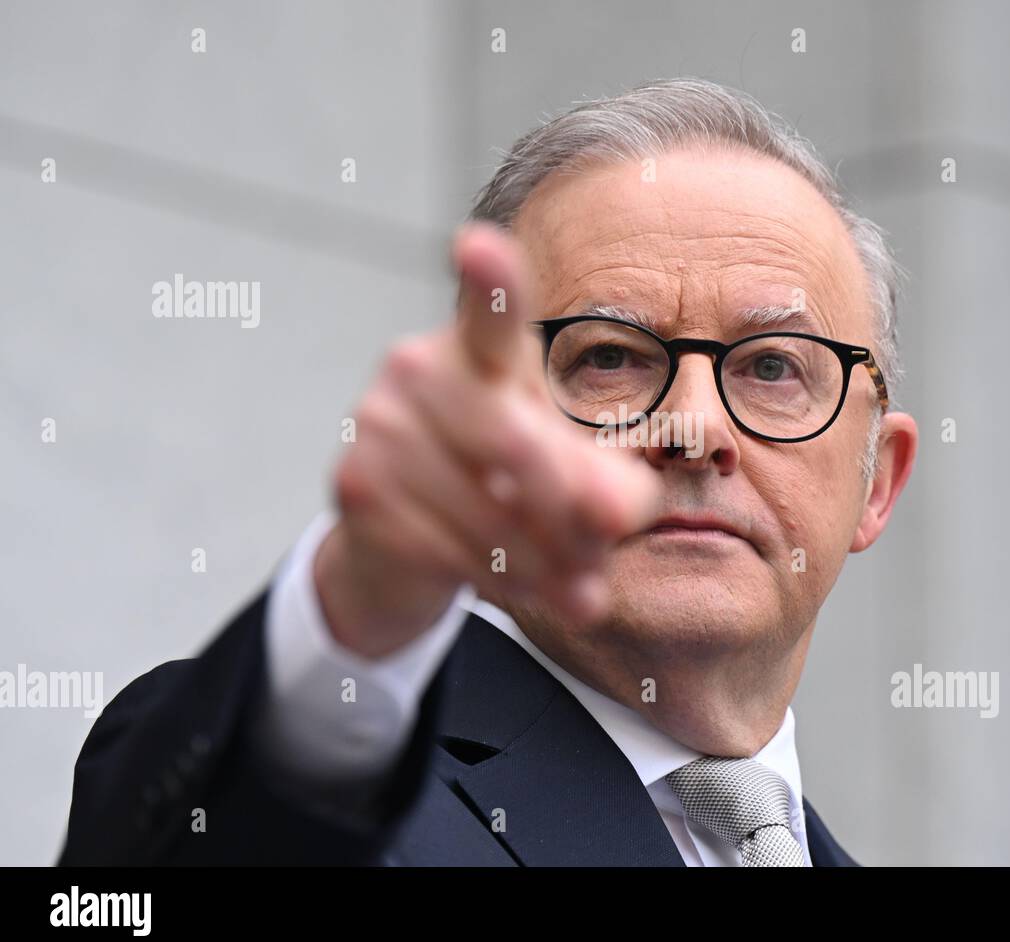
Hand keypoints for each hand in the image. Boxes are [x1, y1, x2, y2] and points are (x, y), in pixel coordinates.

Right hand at [313, 222, 657, 657]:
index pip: (491, 314)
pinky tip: (522, 592)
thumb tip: (615, 512)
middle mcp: (417, 367)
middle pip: (517, 440)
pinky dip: (502, 583)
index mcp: (480, 350)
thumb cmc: (501, 490)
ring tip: (579, 588)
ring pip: (488, 506)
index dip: (490, 284)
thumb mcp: (565, 479)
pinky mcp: (357, 487)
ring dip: (546, 562)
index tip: (479, 245)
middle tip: (605, 556)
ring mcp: (378, 424)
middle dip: (570, 511)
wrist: (400, 549)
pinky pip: (450, 548)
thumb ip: (604, 487)